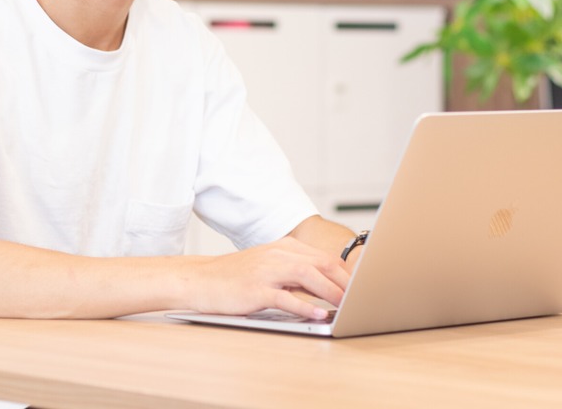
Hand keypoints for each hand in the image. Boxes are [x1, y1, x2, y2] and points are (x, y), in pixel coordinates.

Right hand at [187, 237, 349, 319]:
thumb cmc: (236, 277)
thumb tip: (327, 287)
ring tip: (345, 304)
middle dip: (343, 280)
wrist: (201, 280)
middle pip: (320, 263)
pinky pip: (285, 297)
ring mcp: (266, 271)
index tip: (360, 286)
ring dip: (330, 291)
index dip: (344, 272)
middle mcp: (277, 255)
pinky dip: (305, 306)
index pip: (323, 257)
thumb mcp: (269, 267)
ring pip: (307, 275)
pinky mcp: (255, 290)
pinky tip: (318, 314)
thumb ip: (296, 273)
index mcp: (283, 247)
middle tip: (360, 296)